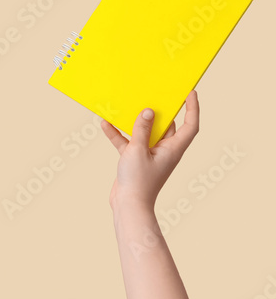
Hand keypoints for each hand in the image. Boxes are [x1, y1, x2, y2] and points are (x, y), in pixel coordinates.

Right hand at [101, 90, 199, 211]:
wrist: (128, 205)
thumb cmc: (138, 181)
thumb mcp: (138, 150)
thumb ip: (142, 129)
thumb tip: (148, 111)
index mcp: (173, 149)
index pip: (190, 126)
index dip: (193, 108)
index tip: (191, 93)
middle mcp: (164, 151)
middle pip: (166, 126)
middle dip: (160, 111)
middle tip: (155, 94)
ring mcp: (150, 155)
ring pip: (145, 132)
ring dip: (134, 122)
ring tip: (127, 105)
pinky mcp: (135, 159)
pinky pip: (128, 142)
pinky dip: (118, 134)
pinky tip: (105, 124)